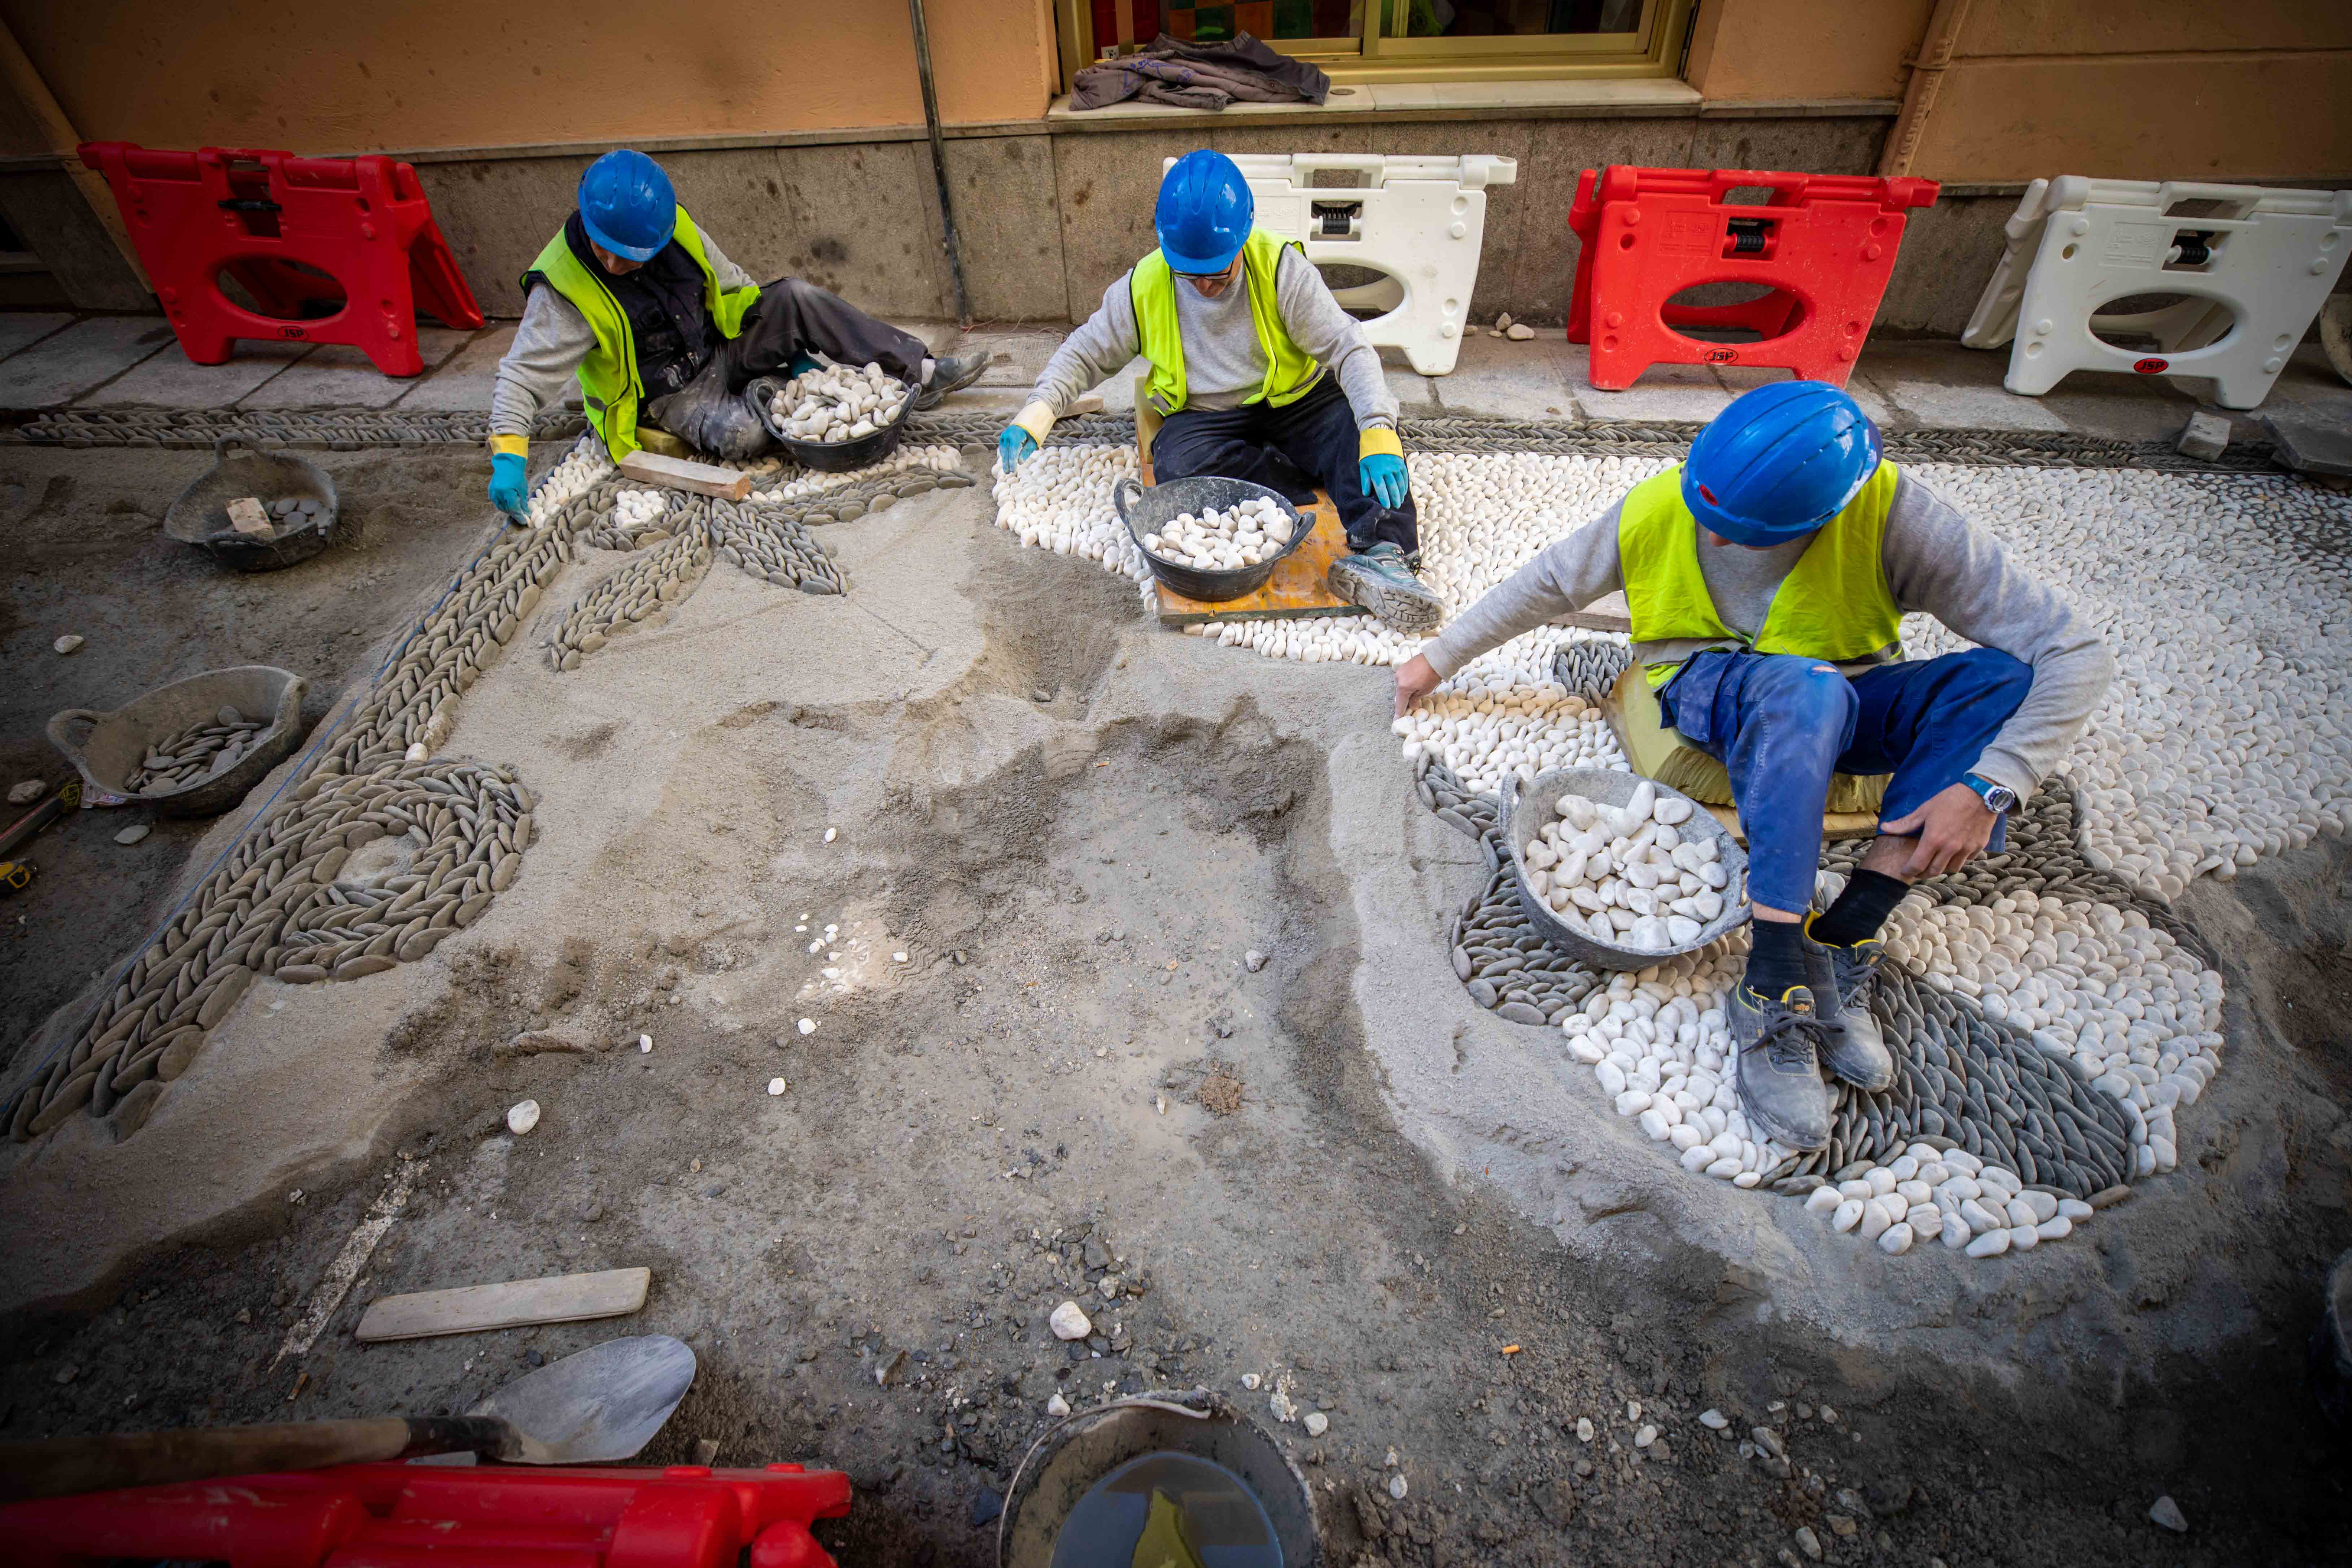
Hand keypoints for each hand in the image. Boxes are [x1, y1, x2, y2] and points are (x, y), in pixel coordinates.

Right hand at [488, 451, 527, 519]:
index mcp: (507, 492)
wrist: (506, 465)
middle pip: (507, 509)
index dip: (519, 516)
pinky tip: (508, 503)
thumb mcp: (522, 489)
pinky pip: (496, 502)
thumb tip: (525, 513)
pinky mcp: (490, 491)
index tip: (524, 521)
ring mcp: (493, 492)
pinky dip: (503, 504)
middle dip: (515, 513)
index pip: (514, 509)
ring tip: (515, 509)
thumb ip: (523, 502)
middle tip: (521, 517)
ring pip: (501, 507)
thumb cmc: (517, 476)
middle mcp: (498, 493)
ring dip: (508, 510)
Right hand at [997, 425, 1037, 471]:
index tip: (1012, 471)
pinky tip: (1006, 461)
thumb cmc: (1034, 429)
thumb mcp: (1033, 441)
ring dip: (1004, 459)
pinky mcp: (1004, 436)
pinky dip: (1004, 454)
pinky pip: (1003, 446)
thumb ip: (1026, 451)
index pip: (1012, 452)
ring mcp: (1004, 435)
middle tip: (1008, 473)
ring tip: (1007, 469)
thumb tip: (1019, 462)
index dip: (1012, 462)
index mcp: (1015, 436)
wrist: (1030, 415)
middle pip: (1006, 452)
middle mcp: (1007, 435)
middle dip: (1007, 463)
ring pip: (1003, 449)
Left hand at [1360, 451, 1408, 508]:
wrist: (1379, 437)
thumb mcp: (1363, 465)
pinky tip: (1404, 492)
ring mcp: (1395, 466)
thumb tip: (1366, 494)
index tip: (1387, 507)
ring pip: (1400, 483)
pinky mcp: (1401, 463)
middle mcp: (1387, 469)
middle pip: (1392, 487)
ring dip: (1401, 494)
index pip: (1381, 488)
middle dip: (1394, 498)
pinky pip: (1405, 476)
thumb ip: (1365, 480)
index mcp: (1376, 471)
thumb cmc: (1369, 453)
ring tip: (1400, 502)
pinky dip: (1405, 485)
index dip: (1385, 498)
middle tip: (1395, 507)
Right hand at [1394, 652, 1441, 717]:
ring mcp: (1399, 672)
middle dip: (1401, 702)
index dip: (1399, 712)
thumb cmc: (1432, 675)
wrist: (1435, 658)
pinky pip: (1401, 680)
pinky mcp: (1402, 667)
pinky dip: (1405, 685)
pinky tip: (1410, 688)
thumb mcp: (1425, 691)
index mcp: (1402, 687)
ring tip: (1409, 699)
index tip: (1396, 719)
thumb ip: (1415, 699)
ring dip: (1404, 693)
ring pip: (1399, 687)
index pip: (1399, 703)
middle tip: (1404, 710)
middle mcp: (1398, 679)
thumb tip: (1411, 706)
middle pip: (1398, 695)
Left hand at [1881, 782, 1998, 877]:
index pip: (1918, 865)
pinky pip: (1966, 860)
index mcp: (1934, 839)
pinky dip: (1958, 859)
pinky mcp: (1978, 846)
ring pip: (1951, 868)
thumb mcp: (1925, 809)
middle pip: (1934, 872)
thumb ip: (1905, 823)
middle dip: (1923, 873)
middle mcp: (1950, 848)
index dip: (1909, 871)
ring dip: (1942, 867)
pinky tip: (1954, 852)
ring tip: (1936, 860)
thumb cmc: (1950, 799)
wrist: (1981, 793)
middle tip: (1919, 869)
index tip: (1905, 870)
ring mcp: (1966, 849)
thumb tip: (1885, 827)